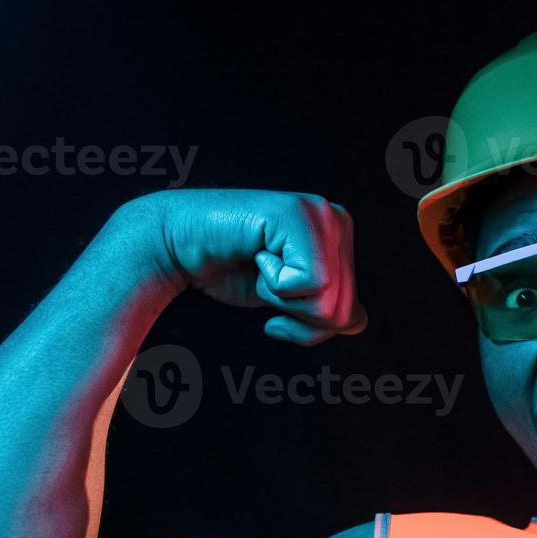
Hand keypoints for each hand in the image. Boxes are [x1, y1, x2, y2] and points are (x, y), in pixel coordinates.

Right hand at [118, 189, 366, 344]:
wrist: (179, 246)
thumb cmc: (230, 269)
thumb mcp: (288, 300)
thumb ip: (325, 309)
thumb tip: (357, 322)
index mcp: (342, 239)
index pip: (352, 312)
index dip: (308, 323)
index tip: (276, 296)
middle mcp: (337, 220)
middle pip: (341, 309)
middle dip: (296, 313)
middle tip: (264, 278)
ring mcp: (319, 213)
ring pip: (327, 298)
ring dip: (282, 296)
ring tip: (261, 264)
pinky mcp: (297, 215)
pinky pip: (309, 282)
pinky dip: (274, 283)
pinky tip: (257, 255)